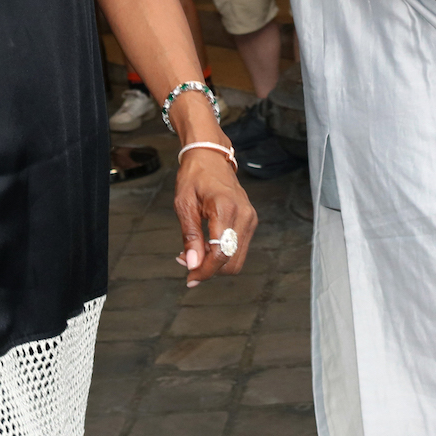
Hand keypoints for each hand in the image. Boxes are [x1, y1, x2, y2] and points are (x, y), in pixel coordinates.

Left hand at [174, 143, 257, 285]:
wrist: (211, 157)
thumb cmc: (194, 176)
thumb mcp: (184, 204)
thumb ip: (190, 236)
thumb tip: (193, 264)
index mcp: (225, 209)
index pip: (220, 254)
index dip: (205, 271)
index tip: (189, 278)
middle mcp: (243, 215)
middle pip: (231, 261)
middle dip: (209, 269)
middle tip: (186, 262)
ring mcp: (250, 218)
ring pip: (237, 259)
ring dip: (215, 264)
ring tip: (193, 253)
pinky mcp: (251, 221)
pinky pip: (238, 248)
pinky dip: (222, 254)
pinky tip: (205, 246)